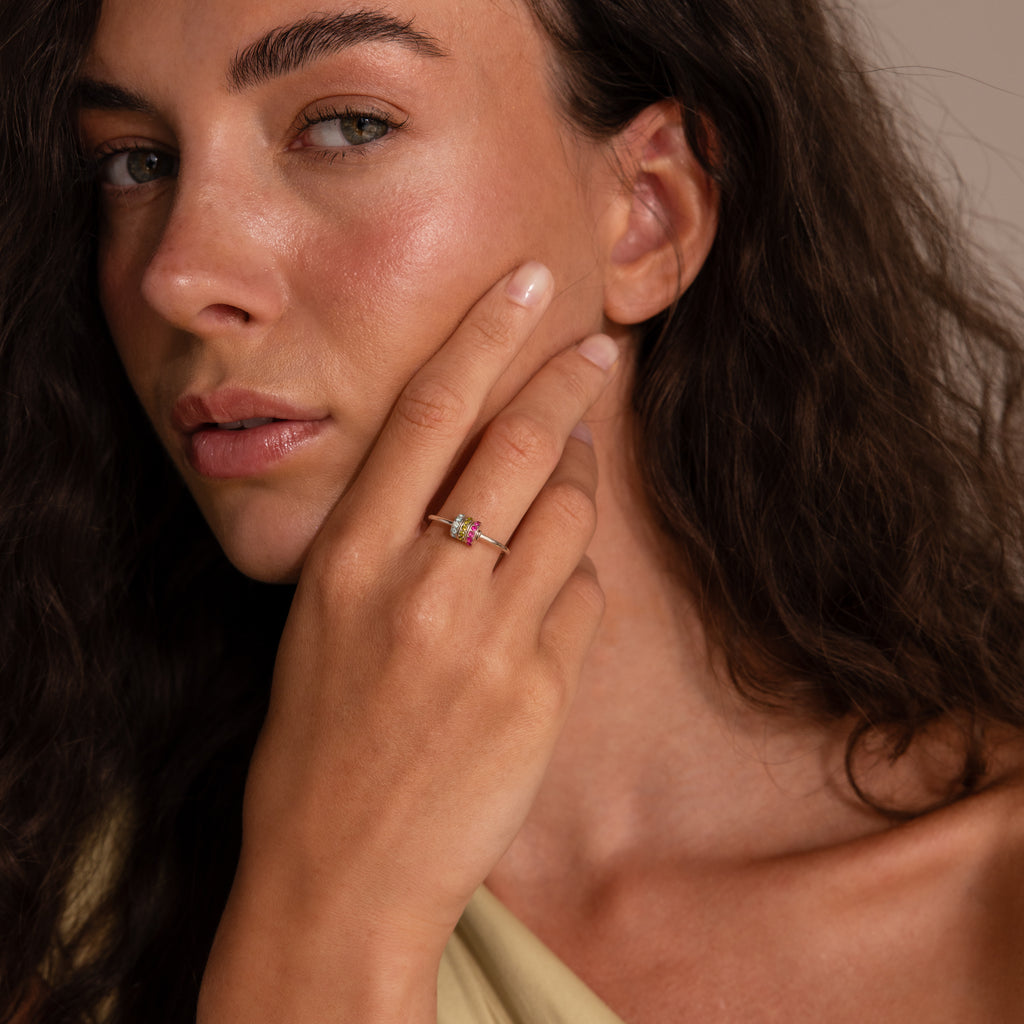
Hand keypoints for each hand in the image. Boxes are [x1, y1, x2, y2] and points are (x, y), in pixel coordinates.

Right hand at [199, 262, 618, 1020]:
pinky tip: (547, 607)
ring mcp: (485, 637)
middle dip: (568, 382)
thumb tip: (478, 477)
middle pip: (518, 443)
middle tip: (597, 347)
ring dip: (577, 487)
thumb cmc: (320, 741)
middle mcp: (420, 582)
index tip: (527, 282)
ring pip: (567, 515)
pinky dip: (575, 586)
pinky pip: (582, 600)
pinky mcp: (539, 691)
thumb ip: (391, 543)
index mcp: (349, 556)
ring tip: (570, 480)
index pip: (430, 410)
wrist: (339, 872)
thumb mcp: (324, 622)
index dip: (485, 333)